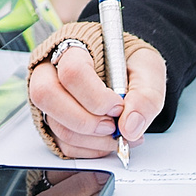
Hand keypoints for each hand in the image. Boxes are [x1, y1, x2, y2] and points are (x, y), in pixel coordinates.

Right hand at [27, 37, 165, 159]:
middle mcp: (50, 69)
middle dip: (86, 121)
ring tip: (117, 134)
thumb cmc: (129, 62)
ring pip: (55, 124)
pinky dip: (89, 149)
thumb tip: (130, 126)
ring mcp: (48, 96)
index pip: (72, 72)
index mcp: (73, 47)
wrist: (123, 69)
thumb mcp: (148, 69)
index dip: (96, 97)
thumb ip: (146, 96)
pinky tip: (107, 140)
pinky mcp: (52, 119)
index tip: (119, 106)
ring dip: (92, 139)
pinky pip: (61, 142)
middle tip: (113, 126)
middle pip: (47, 96)